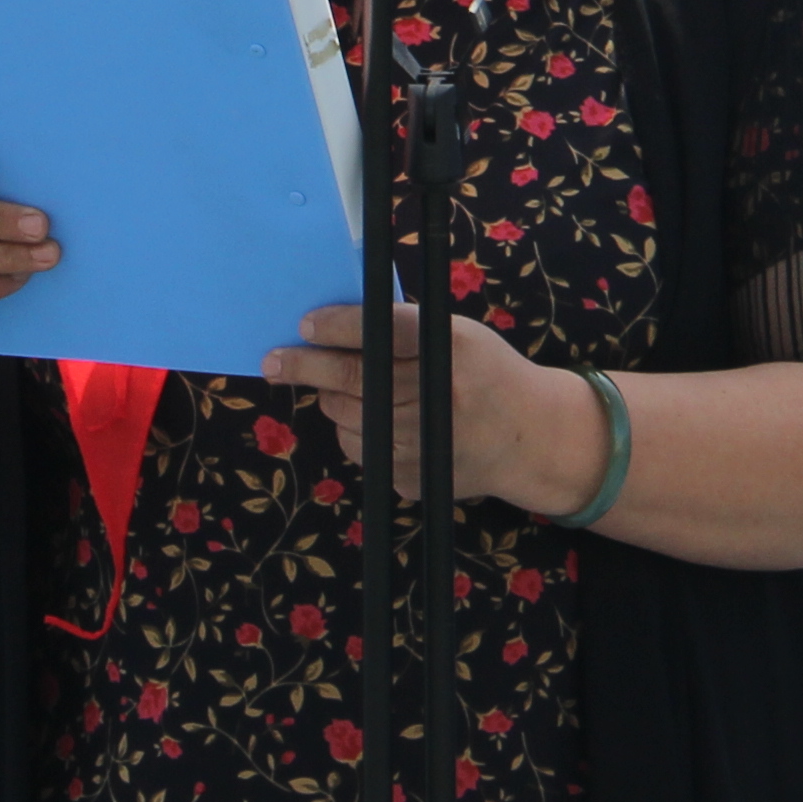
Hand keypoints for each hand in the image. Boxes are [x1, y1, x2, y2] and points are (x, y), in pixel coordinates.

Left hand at [265, 302, 606, 514]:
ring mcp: (422, 443)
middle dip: (305, 366)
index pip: (382, 331)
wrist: (528, 439)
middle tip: (274, 360)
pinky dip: (355, 431)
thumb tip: (330, 326)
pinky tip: (377, 421)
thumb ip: (404, 329)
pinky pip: (359, 449)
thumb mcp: (459, 336)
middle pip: (352, 378)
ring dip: (332, 399)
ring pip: (345, 416)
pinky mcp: (410, 477)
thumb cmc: (484, 373)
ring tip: (338, 387)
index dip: (338, 326)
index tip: (305, 324)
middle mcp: (436, 397)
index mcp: (453, 349)